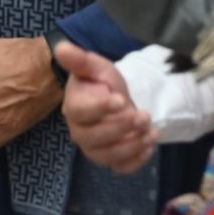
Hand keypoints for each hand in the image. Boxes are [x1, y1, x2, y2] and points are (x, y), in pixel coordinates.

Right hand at [57, 40, 158, 171]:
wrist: (118, 102)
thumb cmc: (103, 84)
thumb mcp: (96, 68)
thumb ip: (80, 60)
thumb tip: (61, 47)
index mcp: (73, 108)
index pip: (80, 112)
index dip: (100, 108)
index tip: (120, 99)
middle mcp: (79, 132)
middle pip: (94, 138)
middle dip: (121, 127)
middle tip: (143, 115)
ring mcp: (95, 149)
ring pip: (108, 156)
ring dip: (133, 144)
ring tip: (152, 129)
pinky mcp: (111, 160)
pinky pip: (121, 168)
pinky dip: (138, 159)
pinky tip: (150, 144)